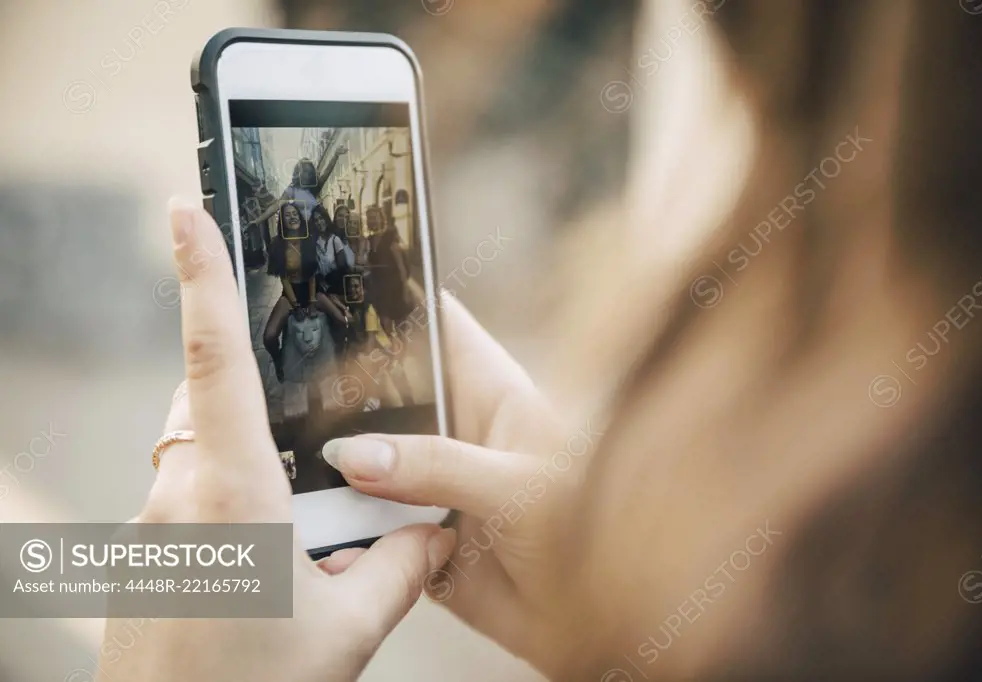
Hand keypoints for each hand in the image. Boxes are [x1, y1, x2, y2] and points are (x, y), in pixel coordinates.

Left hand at [97, 200, 454, 681]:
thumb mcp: (349, 630)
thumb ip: (401, 564)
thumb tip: (437, 529)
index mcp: (233, 494)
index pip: (214, 358)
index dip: (200, 274)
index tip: (183, 208)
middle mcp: (180, 496)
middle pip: (209, 405)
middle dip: (256, 403)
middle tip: (305, 455)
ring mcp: (151, 526)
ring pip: (200, 455)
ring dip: (248, 468)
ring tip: (292, 536)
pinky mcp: (143, 555)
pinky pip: (188, 500)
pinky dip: (228, 510)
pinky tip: (261, 571)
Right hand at [321, 291, 595, 676]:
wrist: (600, 621)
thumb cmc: (595, 535)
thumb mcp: (522, 486)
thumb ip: (441, 466)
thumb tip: (357, 455)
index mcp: (492, 392)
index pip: (436, 325)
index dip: (391, 300)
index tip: (332, 283)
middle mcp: (456, 432)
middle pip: (384, 391)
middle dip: (339, 390)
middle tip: (281, 385)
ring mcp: (432, 483)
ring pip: (366, 459)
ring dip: (334, 462)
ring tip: (283, 450)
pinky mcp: (415, 535)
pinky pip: (364, 523)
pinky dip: (341, 525)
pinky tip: (310, 520)